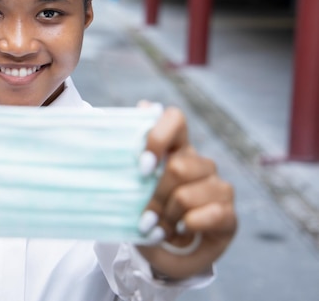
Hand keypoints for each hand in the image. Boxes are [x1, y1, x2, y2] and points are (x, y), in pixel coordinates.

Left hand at [136, 105, 236, 279]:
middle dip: (155, 197)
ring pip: (186, 195)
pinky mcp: (230, 214)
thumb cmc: (147, 215)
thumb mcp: (132, 190)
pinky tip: (181, 231)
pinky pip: (208, 215)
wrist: (165, 255)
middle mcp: (200, 163)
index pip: (175, 119)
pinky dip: (187, 227)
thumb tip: (143, 107)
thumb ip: (135, 157)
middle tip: (145, 218)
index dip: (158, 136)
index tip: (142, 166)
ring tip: (160, 229)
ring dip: (167, 217)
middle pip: (178, 167)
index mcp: (176, 149)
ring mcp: (218, 187)